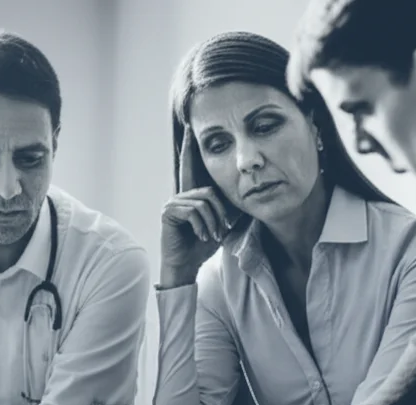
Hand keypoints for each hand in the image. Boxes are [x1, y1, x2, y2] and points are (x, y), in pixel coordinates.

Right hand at [159, 129, 231, 286]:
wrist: (187, 265)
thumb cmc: (202, 245)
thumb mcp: (222, 224)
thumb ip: (229, 207)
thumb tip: (247, 194)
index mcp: (192, 195)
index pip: (191, 167)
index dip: (189, 148)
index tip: (190, 127)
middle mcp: (181, 195)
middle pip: (211, 190)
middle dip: (221, 212)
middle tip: (222, 230)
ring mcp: (173, 202)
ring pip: (205, 201)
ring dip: (213, 222)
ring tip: (211, 236)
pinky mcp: (169, 212)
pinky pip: (194, 211)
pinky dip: (203, 226)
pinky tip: (200, 236)